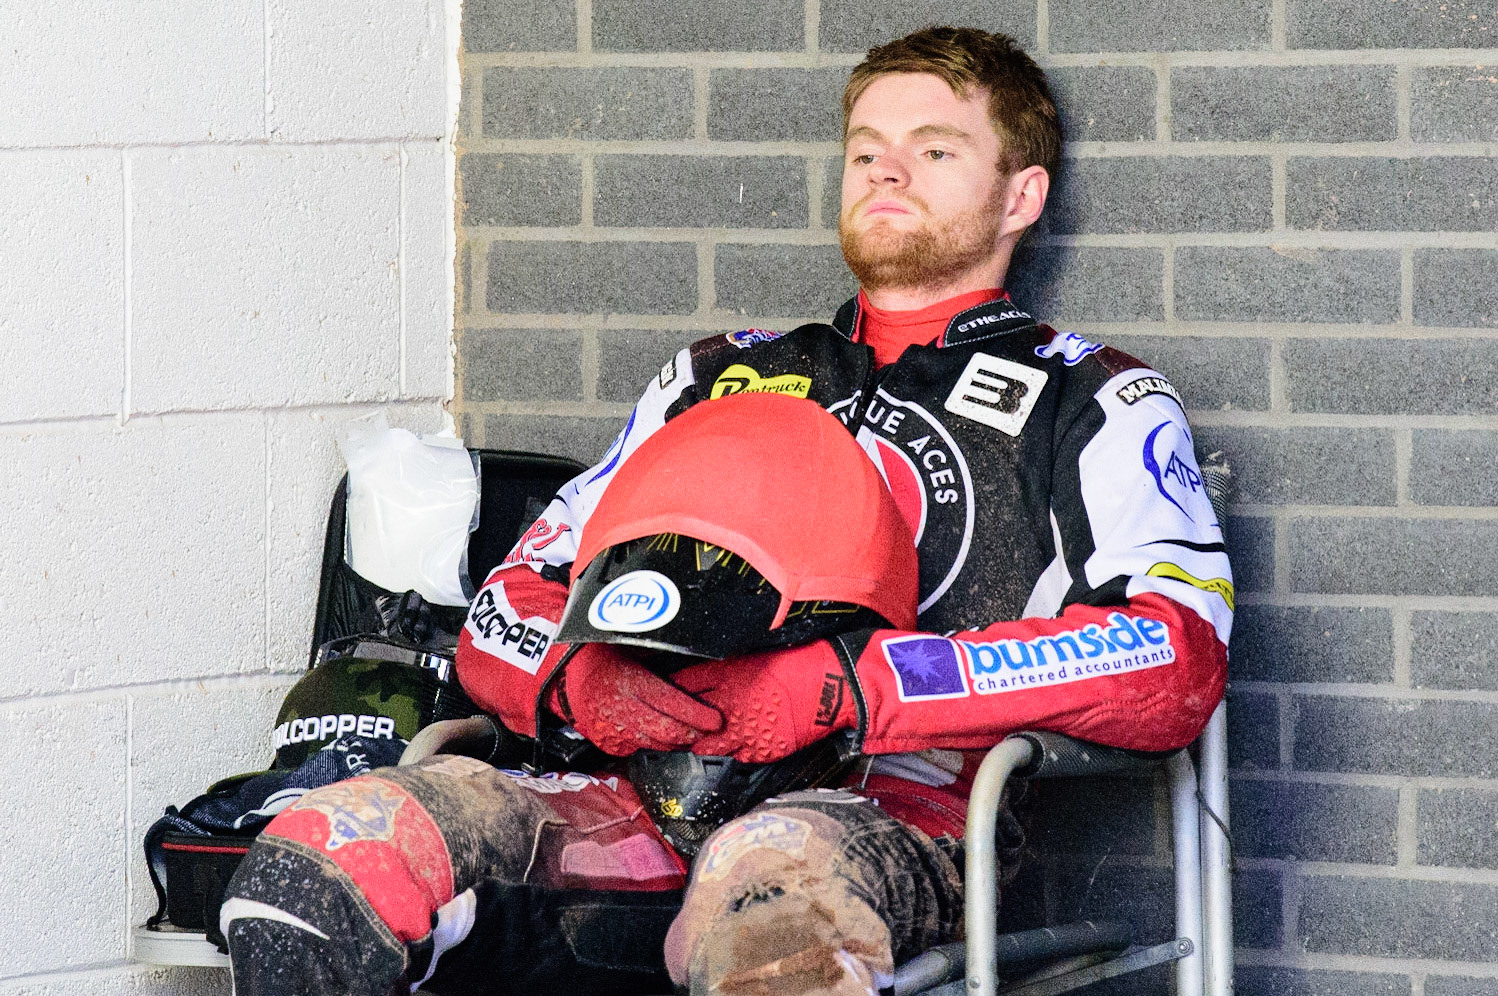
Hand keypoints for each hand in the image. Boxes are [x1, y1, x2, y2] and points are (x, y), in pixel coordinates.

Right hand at [549, 643, 723, 755]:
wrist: (561, 677)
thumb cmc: (598, 657)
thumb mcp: (629, 648)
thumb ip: (657, 657)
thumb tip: (690, 653)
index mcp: (630, 682)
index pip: (671, 703)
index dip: (696, 715)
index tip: (715, 720)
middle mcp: (622, 709)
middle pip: (666, 730)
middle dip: (691, 733)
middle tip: (708, 731)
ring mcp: (613, 730)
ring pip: (654, 744)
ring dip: (675, 743)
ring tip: (689, 735)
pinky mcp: (607, 743)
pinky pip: (637, 749)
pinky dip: (652, 744)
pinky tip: (662, 738)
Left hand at [671, 640, 855, 762]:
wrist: (833, 686)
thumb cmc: (801, 663)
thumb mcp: (757, 653)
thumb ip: (730, 666)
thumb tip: (711, 672)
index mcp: (728, 675)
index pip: (685, 682)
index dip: (671, 687)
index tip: (662, 689)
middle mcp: (730, 705)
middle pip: (689, 718)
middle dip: (677, 721)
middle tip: (669, 723)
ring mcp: (744, 731)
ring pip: (708, 744)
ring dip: (699, 743)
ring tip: (692, 743)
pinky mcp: (762, 749)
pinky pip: (736, 756)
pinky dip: (730, 753)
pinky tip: (727, 750)